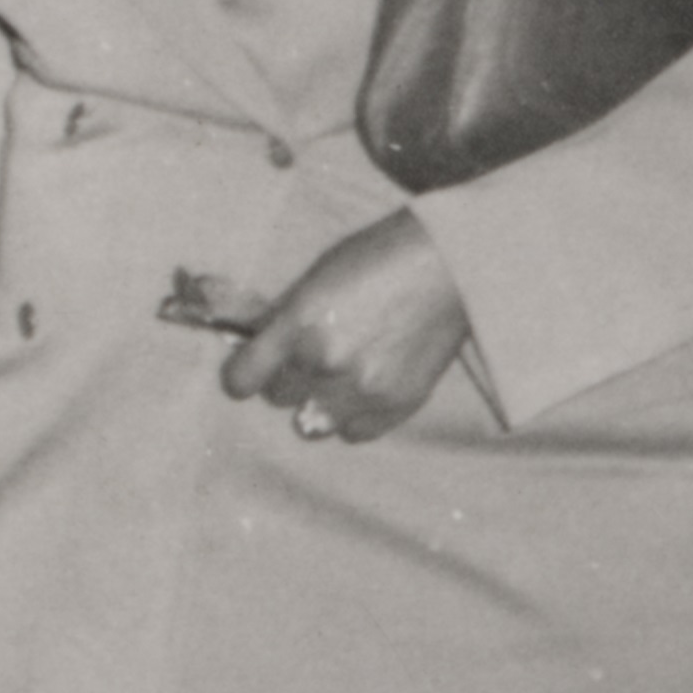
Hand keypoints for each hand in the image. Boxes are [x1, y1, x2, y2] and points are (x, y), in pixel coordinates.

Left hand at [221, 213, 476, 443]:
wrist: (450, 264)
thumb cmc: (379, 259)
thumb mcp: (316, 277)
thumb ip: (281, 318)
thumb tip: (247, 344)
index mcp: (299, 323)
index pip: (242, 379)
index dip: (242, 375)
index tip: (248, 370)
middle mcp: (326, 362)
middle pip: (277, 397)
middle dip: (287, 377)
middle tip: (309, 355)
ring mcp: (362, 389)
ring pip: (311, 423)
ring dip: (316, 403)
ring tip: (338, 375)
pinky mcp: (396, 406)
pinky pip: (352, 433)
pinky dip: (352, 416)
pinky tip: (364, 386)